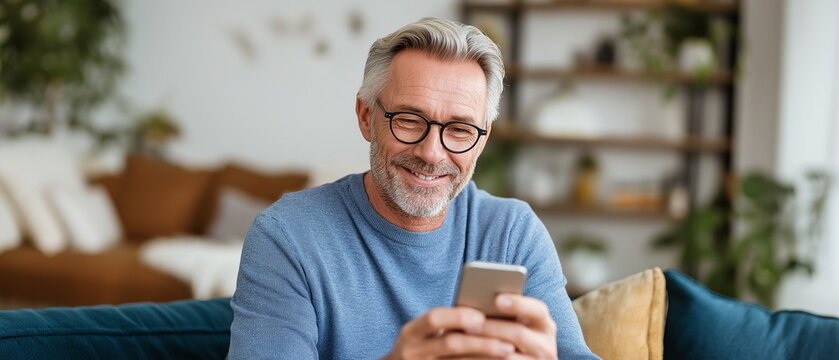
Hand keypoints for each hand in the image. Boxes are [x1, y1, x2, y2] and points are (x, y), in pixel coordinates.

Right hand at [384, 307, 515, 358]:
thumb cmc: (421, 348)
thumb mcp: (423, 335)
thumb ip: (446, 324)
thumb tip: (486, 312)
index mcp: (411, 332)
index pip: (433, 319)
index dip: (458, 316)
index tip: (482, 316)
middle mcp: (411, 352)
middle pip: (450, 344)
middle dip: (481, 343)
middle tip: (508, 343)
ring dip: (485, 358)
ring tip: (507, 354)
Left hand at [472, 294, 557, 359]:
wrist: (520, 359)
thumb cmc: (509, 336)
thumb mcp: (515, 325)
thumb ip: (504, 313)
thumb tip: (477, 300)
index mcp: (544, 324)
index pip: (537, 310)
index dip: (518, 304)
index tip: (498, 299)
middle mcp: (546, 345)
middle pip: (518, 334)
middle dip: (491, 328)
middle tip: (468, 325)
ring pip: (507, 356)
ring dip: (483, 348)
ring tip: (461, 342)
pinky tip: (465, 356)